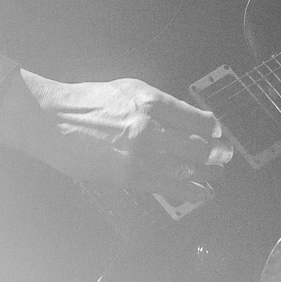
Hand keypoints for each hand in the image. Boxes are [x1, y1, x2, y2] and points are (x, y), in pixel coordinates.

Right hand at [0, 69, 232, 206]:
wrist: (53, 122)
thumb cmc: (91, 101)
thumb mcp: (131, 89)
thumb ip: (162, 104)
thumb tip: (190, 119)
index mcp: (151, 102)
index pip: (196, 118)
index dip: (213, 128)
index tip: (220, 134)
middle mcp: (149, 129)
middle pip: (196, 146)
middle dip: (217, 154)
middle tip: (227, 157)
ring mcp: (139, 156)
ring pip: (186, 170)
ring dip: (207, 176)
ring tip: (218, 179)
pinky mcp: (129, 177)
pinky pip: (166, 186)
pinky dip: (188, 190)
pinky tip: (200, 192)